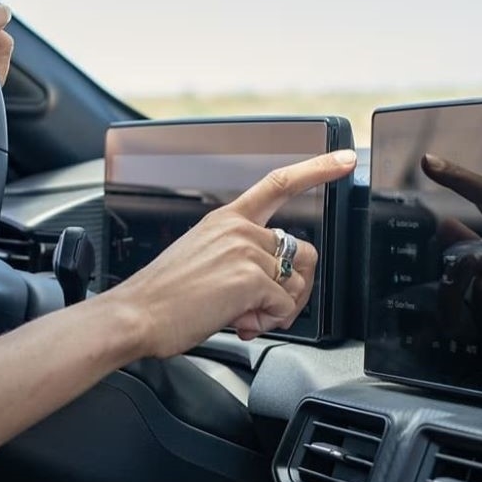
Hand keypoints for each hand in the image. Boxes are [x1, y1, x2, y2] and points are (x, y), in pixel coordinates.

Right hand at [106, 150, 357, 358]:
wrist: (136, 315)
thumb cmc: (162, 297)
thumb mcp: (202, 261)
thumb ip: (240, 262)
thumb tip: (271, 291)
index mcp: (226, 219)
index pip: (278, 184)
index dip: (317, 169)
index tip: (345, 159)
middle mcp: (239, 229)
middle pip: (301, 254)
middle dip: (292, 288)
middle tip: (264, 310)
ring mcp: (246, 251)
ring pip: (295, 284)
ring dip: (277, 309)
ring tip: (244, 317)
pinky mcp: (251, 278)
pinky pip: (284, 306)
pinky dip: (268, 322)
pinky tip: (240, 322)